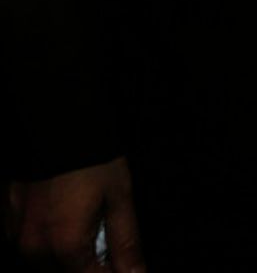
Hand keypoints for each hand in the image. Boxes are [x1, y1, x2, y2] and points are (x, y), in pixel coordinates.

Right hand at [6, 157, 143, 269]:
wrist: (53, 118)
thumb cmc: (91, 156)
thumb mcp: (119, 196)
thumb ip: (126, 243)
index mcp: (65, 246)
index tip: (120, 263)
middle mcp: (35, 249)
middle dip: (87, 263)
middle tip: (102, 232)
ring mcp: (16, 236)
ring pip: (45, 263)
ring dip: (66, 253)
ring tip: (83, 218)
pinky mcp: (6, 220)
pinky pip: (28, 244)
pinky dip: (46, 238)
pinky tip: (62, 212)